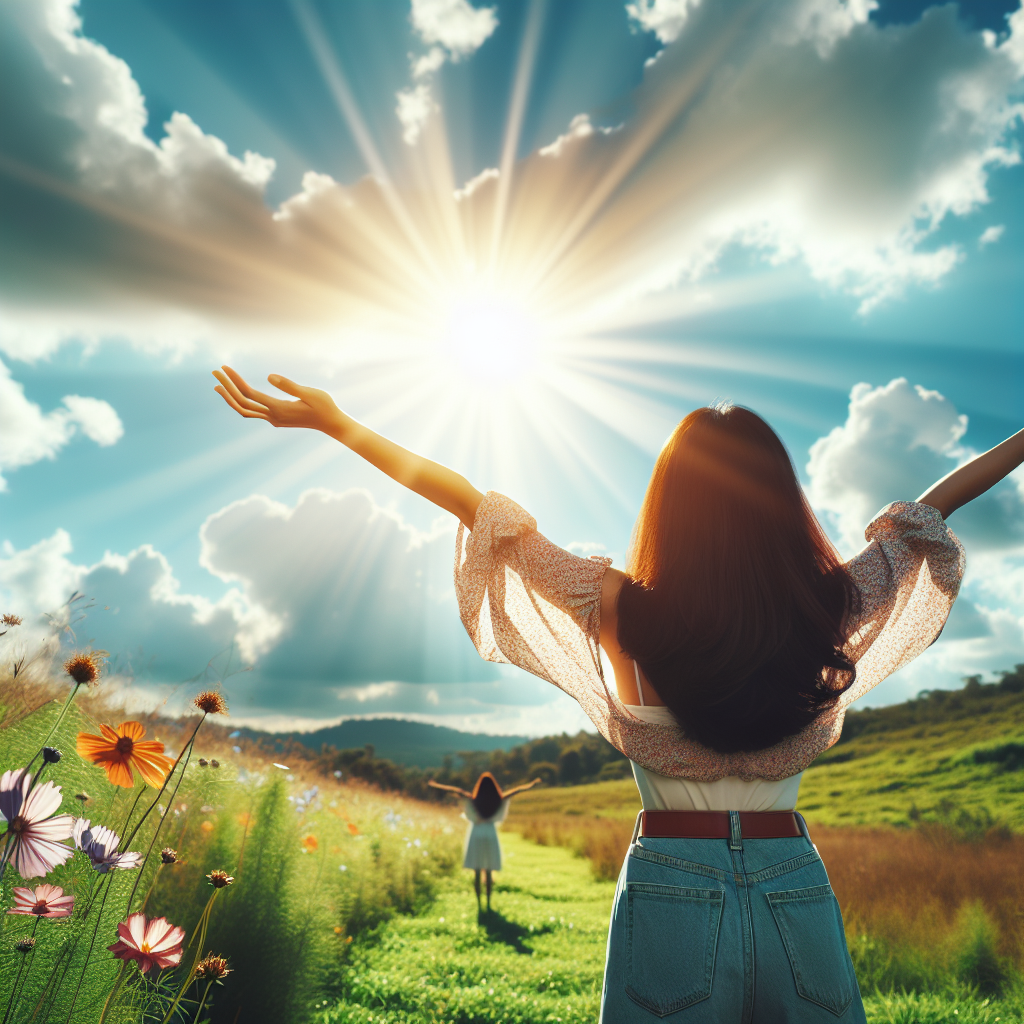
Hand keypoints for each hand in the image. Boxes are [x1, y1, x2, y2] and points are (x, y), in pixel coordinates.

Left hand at [213, 365, 341, 431]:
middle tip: (215, 371)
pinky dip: (240, 403)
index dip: (234, 381)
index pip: (249, 394)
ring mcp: (273, 420)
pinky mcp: (276, 419)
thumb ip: (289, 386)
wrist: (331, 423)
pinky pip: (252, 412)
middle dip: (227, 387)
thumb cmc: (324, 406)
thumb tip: (269, 377)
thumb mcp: (310, 393)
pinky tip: (236, 394)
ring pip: (244, 410)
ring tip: (217, 385)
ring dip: (230, 398)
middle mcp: (273, 417)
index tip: (224, 368)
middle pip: (242, 402)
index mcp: (279, 409)